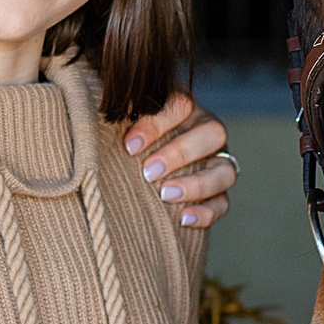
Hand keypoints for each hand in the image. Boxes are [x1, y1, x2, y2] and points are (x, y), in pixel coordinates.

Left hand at [123, 92, 235, 228]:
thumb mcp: (125, 123)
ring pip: (225, 171)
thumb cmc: (127, 140)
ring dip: (197, 184)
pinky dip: (206, 212)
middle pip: (213, 133)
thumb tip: (98, 120)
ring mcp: (217, 163)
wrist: (136, 170)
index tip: (129, 146)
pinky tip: (183, 219)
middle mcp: (206, 132)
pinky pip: (222, 203)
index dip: (157, 124)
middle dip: (180, 153)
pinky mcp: (218, 192)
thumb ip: (119, 118)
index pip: (181, 105)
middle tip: (148, 171)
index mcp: (185, 108)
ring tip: (166, 195)